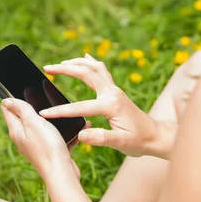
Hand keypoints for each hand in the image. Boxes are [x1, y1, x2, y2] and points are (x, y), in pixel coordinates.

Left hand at [0, 98, 81, 180]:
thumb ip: (21, 110)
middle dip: (34, 106)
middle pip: (25, 117)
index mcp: (16, 131)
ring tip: (62, 111)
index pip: (8, 110)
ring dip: (52, 119)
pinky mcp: (50, 151)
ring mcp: (37, 146)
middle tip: (43, 96)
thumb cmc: (47, 147)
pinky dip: (65, 132)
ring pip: (43, 127)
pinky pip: (57, 137)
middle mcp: (24, 139)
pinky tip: (76, 128)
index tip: (19, 87)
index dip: (11, 97)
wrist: (62, 173)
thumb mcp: (33, 123)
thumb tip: (6, 100)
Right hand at [40, 54, 166, 157]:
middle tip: (47, 68)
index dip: (60, 111)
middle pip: (86, 73)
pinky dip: (90, 63)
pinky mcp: (115, 91)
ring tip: (60, 64)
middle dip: (65, 69)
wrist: (156, 136)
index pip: (80, 107)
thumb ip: (101, 138)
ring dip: (76, 62)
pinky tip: (83, 57)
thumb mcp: (120, 143)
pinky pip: (101, 71)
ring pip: (94, 67)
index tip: (43, 113)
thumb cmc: (139, 141)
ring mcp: (114, 90)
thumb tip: (81, 134)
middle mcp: (112, 93)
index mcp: (111, 105)